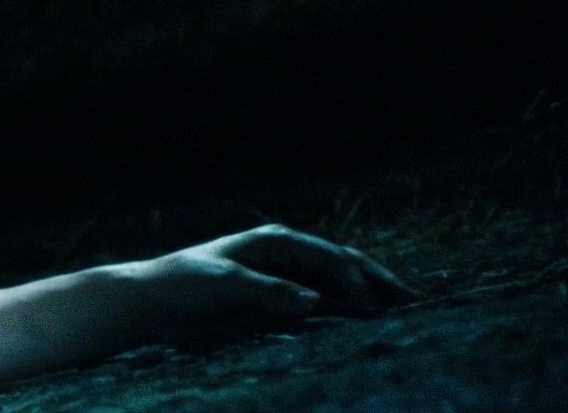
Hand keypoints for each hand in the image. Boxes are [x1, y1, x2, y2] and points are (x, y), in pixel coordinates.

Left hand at [119, 224, 416, 340]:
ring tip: (403, 314)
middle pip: (343, 265)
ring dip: (368, 297)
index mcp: (274, 240)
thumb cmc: (183, 283)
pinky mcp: (277, 300)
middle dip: (378, 282)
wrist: (152, 301)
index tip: (371, 303)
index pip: (328, 255)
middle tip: (415, 302)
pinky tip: (367, 326)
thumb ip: (269, 291)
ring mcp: (284, 277)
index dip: (353, 276)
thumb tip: (316, 301)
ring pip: (338, 285)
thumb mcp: (225, 283)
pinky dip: (346, 312)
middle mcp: (284, 254)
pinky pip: (321, 304)